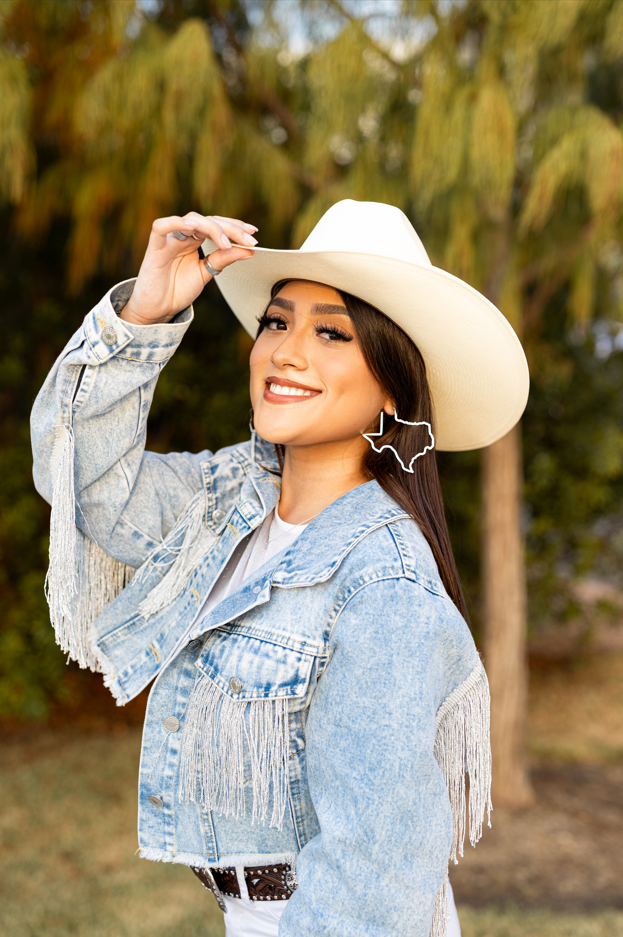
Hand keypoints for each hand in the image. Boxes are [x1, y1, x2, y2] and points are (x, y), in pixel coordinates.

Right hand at [120, 212, 256, 324]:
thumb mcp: (206, 273)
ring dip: (212, 228)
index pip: (216, 225)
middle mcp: (182, 236)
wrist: (157, 310)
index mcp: (194, 241)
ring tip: (226, 242)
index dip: (234, 227)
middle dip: (230, 228)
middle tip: (248, 239)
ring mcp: (169, 240)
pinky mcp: (154, 248)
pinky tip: (192, 227)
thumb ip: (223, 259)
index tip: (253, 234)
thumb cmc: (177, 290)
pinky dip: (175, 223)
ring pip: (191, 220)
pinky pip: (161, 227)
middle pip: (208, 220)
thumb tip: (249, 250)